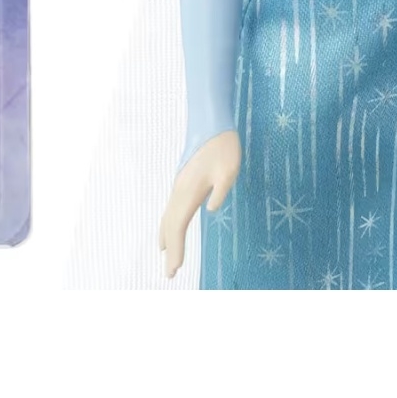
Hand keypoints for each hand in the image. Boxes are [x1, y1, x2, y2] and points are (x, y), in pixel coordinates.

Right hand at [159, 130, 240, 277]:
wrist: (210, 122)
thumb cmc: (223, 146)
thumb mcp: (229, 170)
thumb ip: (221, 192)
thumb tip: (212, 211)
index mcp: (189, 190)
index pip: (177, 226)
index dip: (175, 249)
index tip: (175, 269)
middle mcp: (179, 190)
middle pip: (169, 225)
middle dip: (169, 250)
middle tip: (169, 275)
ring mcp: (178, 185)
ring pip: (167, 217)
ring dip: (167, 238)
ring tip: (167, 258)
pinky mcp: (182, 181)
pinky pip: (171, 208)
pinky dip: (168, 225)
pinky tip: (169, 230)